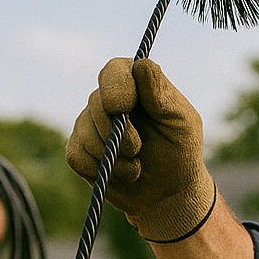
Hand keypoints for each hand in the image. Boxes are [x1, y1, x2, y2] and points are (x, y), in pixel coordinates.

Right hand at [66, 57, 215, 242]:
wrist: (168, 193)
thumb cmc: (180, 152)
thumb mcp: (181, 122)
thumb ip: (161, 95)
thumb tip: (141, 64)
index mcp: (136, 84)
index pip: (114, 70)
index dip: (115, 87)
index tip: (124, 108)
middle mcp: (109, 99)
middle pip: (96, 102)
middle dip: (117, 131)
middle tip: (137, 148)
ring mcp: (90, 124)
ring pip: (86, 132)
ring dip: (113, 155)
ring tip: (135, 165)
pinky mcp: (80, 150)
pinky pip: (77, 155)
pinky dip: (99, 169)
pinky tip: (121, 174)